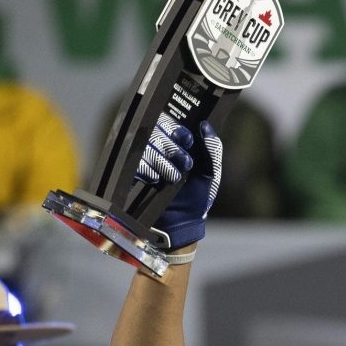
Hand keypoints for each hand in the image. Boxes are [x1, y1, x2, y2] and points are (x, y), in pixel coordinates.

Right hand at [137, 113, 222, 248]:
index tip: (187, 140)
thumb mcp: (210, 173)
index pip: (170, 122)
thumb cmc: (197, 197)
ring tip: (174, 177)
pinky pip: (134, 161)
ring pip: (145, 145)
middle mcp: (160, 148)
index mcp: (179, 144)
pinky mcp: (134, 173)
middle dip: (171, 146)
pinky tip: (156, 179)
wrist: (182, 223)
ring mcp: (145, 159)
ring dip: (161, 159)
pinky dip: (146, 168)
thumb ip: (212, 149)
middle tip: (185, 163)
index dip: (177, 129)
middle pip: (156, 131)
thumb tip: (206, 125)